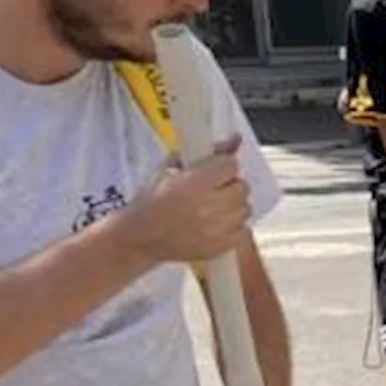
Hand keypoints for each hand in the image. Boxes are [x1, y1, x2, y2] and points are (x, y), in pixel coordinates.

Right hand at [120, 135, 250, 261]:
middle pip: (242, 187)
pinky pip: (243, 230)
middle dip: (229, 185)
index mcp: (194, 184)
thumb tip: (236, 138)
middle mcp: (208, 207)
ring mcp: (215, 230)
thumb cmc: (152, 200)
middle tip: (213, 189)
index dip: (222, 166)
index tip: (213, 171)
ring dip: (233, 205)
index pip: (231, 165)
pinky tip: (216, 223)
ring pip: (245, 208)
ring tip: (214, 207)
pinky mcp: (219, 247)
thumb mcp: (171, 168)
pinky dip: (234, 226)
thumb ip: (207, 152)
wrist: (139, 237)